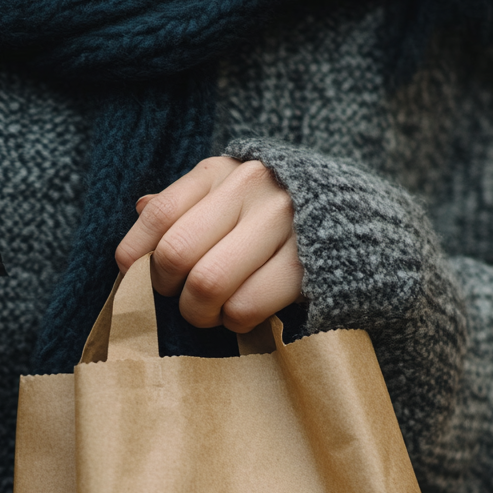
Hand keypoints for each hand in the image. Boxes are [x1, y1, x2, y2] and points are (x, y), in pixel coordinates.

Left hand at [114, 156, 302, 332]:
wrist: (356, 218)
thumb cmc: (272, 211)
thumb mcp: (226, 193)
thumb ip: (185, 203)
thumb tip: (140, 207)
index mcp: (221, 171)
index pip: (159, 214)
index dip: (136, 254)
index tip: (137, 273)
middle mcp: (251, 188)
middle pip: (177, 254)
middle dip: (168, 289)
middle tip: (181, 297)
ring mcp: (282, 223)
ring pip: (207, 284)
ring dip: (199, 312)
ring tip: (211, 310)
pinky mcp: (305, 264)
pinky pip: (245, 307)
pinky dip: (234, 321)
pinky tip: (242, 311)